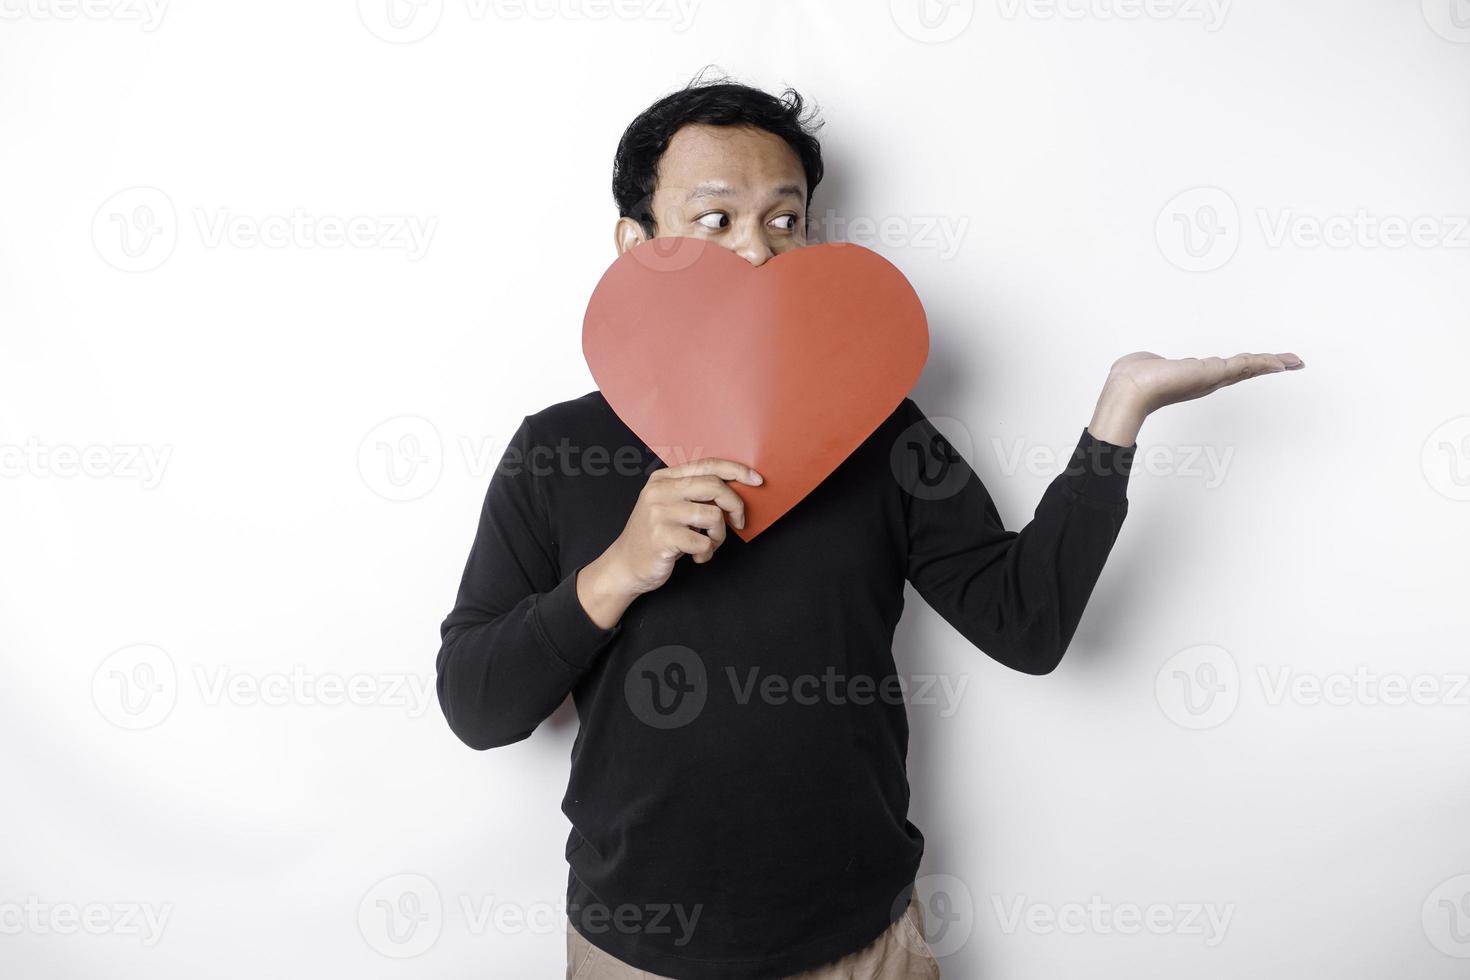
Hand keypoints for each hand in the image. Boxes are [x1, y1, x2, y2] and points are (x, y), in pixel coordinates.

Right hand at [575, 457, 762, 628]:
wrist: (625, 565)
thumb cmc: (656, 536)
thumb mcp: (670, 506)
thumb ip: (694, 493)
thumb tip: (737, 488)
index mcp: (663, 478)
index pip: (707, 464)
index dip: (736, 470)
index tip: (757, 480)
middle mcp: (659, 491)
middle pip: (714, 486)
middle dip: (735, 506)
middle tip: (738, 523)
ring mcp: (658, 513)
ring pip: (713, 516)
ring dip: (719, 536)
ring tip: (709, 545)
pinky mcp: (661, 537)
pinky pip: (703, 542)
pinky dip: (707, 553)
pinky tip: (696, 557)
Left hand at [1088, 350, 1305, 446]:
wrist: (1131, 388)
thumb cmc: (1132, 379)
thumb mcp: (1148, 366)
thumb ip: (1154, 365)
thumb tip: (1149, 363)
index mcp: (1194, 377)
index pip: (1227, 370)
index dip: (1245, 366)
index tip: (1261, 363)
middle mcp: (1208, 380)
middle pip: (1246, 369)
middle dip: (1269, 365)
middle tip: (1292, 363)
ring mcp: (1213, 378)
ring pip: (1250, 367)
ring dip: (1274, 363)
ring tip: (1295, 361)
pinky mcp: (1215, 373)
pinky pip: (1247, 365)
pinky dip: (1266, 363)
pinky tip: (1283, 362)